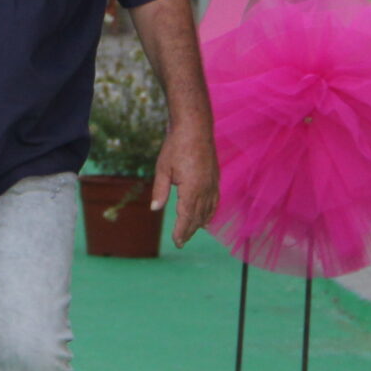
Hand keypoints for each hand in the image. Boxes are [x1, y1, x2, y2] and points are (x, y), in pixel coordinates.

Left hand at [150, 117, 218, 247]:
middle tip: (181, 242)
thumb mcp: (163, 169)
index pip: (186, 216)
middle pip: (197, 217)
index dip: (181, 231)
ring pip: (208, 210)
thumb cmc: (176, 146)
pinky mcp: (215, 178)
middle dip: (188, 230)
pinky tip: (206, 218)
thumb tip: (155, 209)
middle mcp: (205, 189)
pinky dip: (210, 212)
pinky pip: (214, 201)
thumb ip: (160, 190)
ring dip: (199, 223)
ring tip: (191, 233)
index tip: (177, 242)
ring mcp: (212, 184)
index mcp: (192, 189)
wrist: (195, 128)